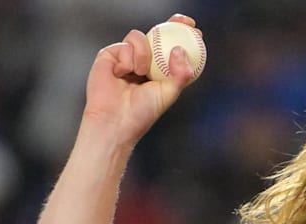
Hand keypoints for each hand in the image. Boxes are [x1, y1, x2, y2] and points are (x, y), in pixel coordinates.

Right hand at [81, 13, 200, 145]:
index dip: (183, 35)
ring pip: (139, 37)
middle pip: (157, 34)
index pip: (172, 48)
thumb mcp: (169, 93)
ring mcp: (125, 57)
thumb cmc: (142, 112)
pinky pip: (123, 46)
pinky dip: (126, 59)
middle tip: (182, 22)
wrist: (115, 120)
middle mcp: (143, 61)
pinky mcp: (109, 55)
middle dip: (171, 24)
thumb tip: (180, 50)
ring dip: (143, 53)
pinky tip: (121, 74)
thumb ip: (180, 73)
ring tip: (141, 73)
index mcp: (159, 70)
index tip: (196, 29)